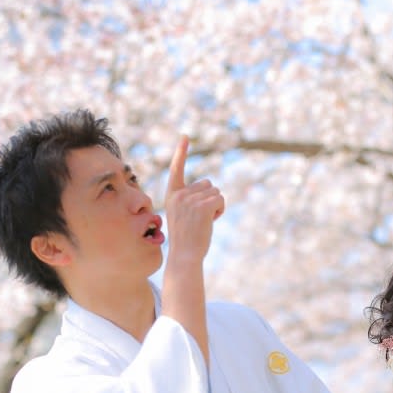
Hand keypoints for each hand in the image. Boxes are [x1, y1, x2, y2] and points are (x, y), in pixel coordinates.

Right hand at [163, 136, 224, 262]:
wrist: (185, 256)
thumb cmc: (187, 239)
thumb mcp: (183, 215)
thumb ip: (192, 200)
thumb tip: (213, 191)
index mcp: (172, 195)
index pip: (176, 169)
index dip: (181, 152)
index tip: (185, 136)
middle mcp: (179, 194)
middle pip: (207, 184)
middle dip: (210, 199)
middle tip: (200, 218)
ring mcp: (190, 200)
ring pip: (216, 192)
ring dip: (216, 206)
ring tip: (204, 222)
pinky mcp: (202, 206)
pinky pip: (220, 199)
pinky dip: (220, 210)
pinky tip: (211, 221)